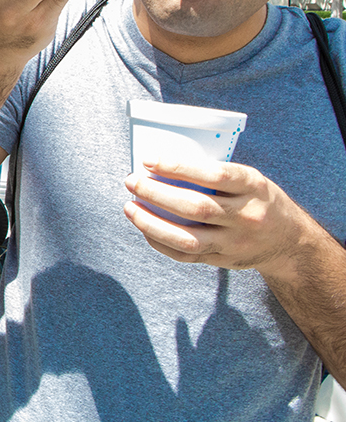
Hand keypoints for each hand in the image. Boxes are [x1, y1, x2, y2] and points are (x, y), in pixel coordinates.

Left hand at [123, 158, 312, 276]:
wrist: (290, 242)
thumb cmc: (258, 199)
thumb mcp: (250, 179)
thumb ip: (216, 174)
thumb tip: (161, 162)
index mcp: (254, 186)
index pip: (214, 175)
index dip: (178, 167)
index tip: (148, 160)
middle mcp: (247, 216)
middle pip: (195, 207)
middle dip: (156, 194)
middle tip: (131, 181)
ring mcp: (235, 243)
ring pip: (187, 237)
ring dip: (151, 222)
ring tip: (129, 207)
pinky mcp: (224, 261)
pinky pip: (186, 255)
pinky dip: (160, 241)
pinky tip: (144, 228)